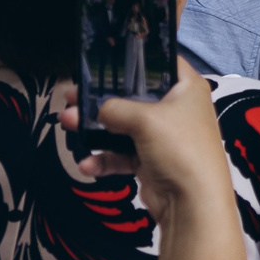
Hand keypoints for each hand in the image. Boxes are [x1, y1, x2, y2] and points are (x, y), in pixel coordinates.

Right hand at [55, 63, 226, 216]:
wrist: (192, 201)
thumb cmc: (178, 147)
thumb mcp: (145, 119)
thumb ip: (115, 108)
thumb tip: (96, 109)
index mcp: (186, 88)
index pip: (162, 63)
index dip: (135, 59)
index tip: (103, 61)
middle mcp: (176, 108)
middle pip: (133, 96)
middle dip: (100, 98)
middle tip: (70, 95)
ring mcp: (163, 136)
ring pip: (123, 126)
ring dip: (95, 128)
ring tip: (66, 124)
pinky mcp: (151, 160)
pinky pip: (122, 155)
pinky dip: (104, 158)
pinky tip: (86, 164)